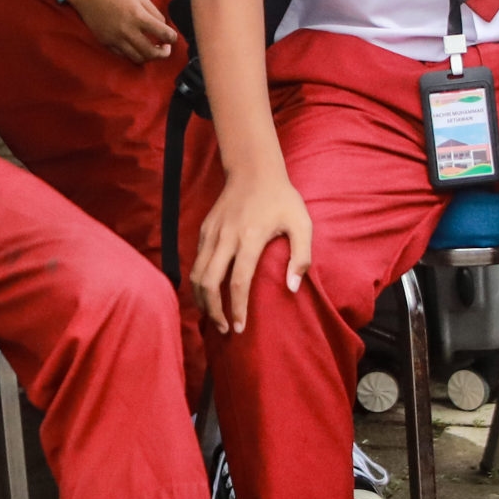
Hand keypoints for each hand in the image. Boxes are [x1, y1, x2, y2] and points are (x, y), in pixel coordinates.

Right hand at [68, 0, 178, 64]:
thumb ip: (154, 13)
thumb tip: (164, 29)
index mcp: (139, 16)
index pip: (164, 34)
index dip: (172, 38)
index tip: (172, 37)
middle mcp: (128, 31)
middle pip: (152, 53)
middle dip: (163, 53)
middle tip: (165, 48)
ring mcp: (116, 39)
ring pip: (138, 58)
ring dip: (149, 56)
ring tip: (151, 49)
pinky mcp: (106, 43)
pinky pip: (124, 55)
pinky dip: (133, 53)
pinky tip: (135, 45)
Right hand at [190, 172, 311, 334]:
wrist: (254, 170)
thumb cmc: (282, 199)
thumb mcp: (302, 223)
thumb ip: (301, 256)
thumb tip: (292, 287)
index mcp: (250, 238)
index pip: (238, 282)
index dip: (236, 308)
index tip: (239, 328)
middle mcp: (226, 237)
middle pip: (209, 282)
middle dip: (213, 310)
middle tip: (224, 329)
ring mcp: (211, 233)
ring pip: (197, 273)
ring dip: (202, 299)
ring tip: (213, 316)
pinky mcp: (204, 230)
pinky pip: (197, 261)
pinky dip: (200, 282)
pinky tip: (209, 293)